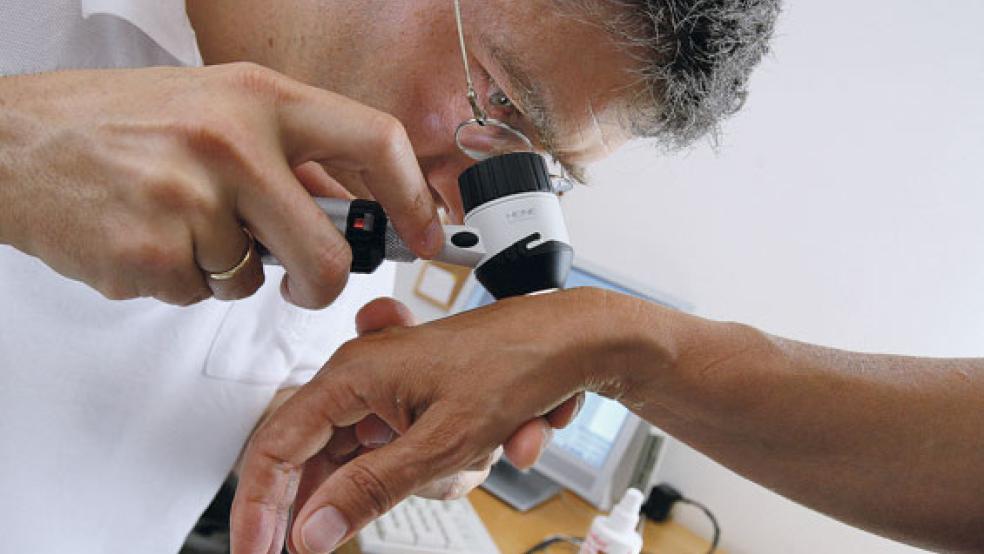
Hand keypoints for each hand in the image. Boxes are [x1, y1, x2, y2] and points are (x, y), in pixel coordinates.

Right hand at [0, 64, 441, 306]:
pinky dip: (181, 280)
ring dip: (227, 269)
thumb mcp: (217, 106)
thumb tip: (358, 205)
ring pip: (253, 279)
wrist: (13, 141)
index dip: (413, 197)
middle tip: (305, 283)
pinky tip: (146, 238)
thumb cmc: (117, 122)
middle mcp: (232, 143)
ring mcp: (189, 200)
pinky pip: (199, 294)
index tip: (426, 233)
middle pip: (327, 252)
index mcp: (260, 97)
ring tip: (178, 223)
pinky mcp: (149, 253)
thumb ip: (291, 154)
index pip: (376, 141)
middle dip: (320, 283)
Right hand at [231, 288, 635, 553]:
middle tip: (326, 546)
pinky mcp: (412, 403)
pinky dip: (429, 468)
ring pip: (362, 460)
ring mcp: (388, 390)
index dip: (260, 506)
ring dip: (412, 480)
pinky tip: (483, 450)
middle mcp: (362, 377)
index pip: (278, 446)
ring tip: (473, 457)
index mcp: (353, 374)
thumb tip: (313, 529)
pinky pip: (396, 451)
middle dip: (335, 501)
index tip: (257, 552)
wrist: (569, 340)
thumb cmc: (514, 363)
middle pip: (313, 457)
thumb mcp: (442, 442)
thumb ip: (372, 488)